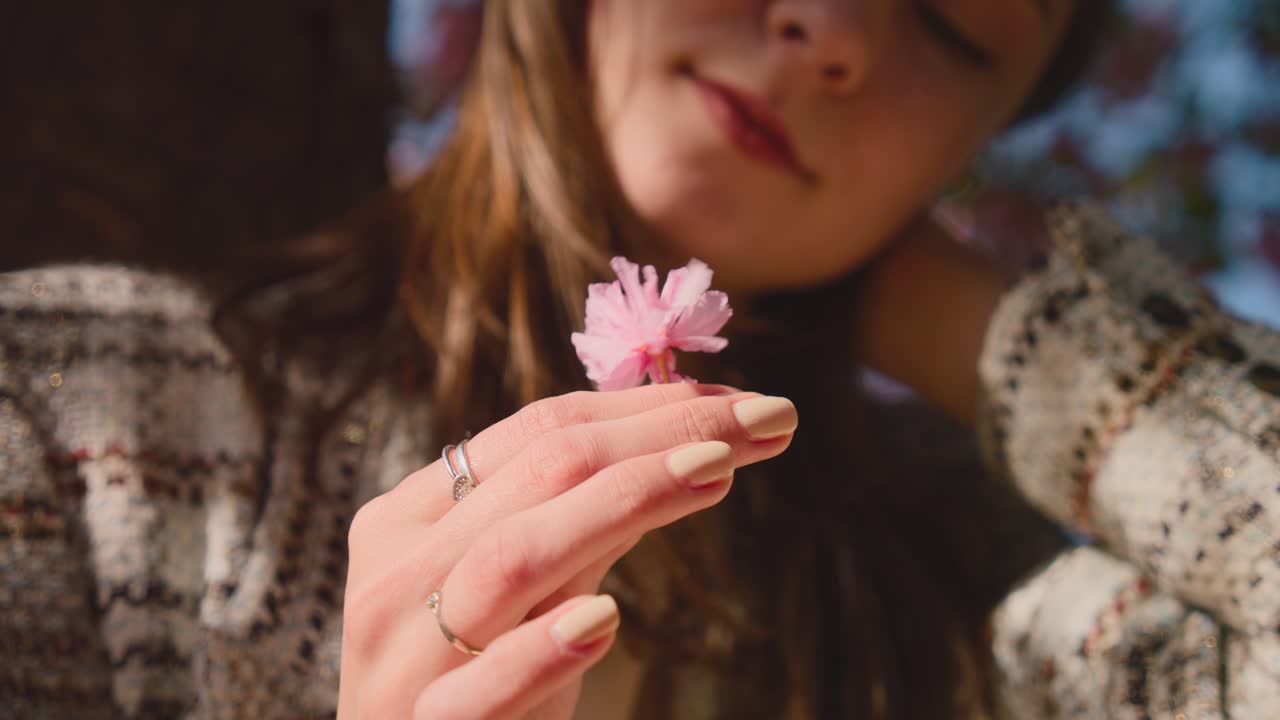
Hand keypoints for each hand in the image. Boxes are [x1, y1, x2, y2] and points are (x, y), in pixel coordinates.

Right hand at [338, 384, 797, 718]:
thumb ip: (582, 522)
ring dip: (624, 503)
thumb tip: (688, 440)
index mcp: (414, 517)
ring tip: (717, 470)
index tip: (736, 402)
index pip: (537, 432)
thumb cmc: (470, 682)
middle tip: (766, 417)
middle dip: (664, 434)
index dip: (645, 408)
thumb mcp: (524, 590)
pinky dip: (544, 648)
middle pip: (542, 472)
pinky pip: (483, 688)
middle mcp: (400, 571)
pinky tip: (605, 620)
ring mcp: (406, 655)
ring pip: (515, 555)